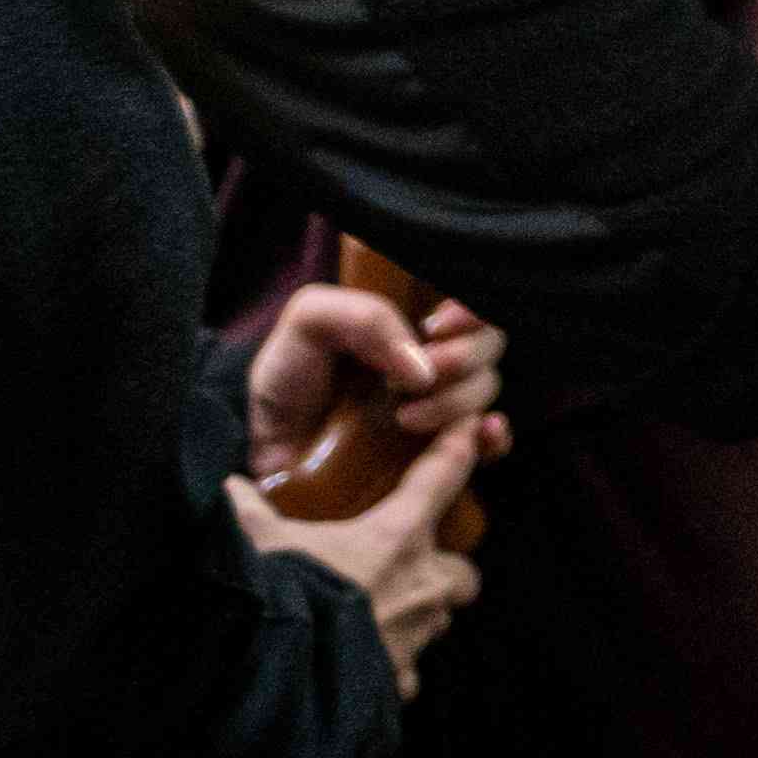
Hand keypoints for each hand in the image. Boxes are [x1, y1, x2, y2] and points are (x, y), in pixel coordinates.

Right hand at [230, 402, 496, 698]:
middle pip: (461, 573)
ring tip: (375, 618)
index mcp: (397, 537)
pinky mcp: (396, 685)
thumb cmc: (274, 595)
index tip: (473, 427)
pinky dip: (387, 670)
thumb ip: (243, 507)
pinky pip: (405, 676)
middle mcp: (420, 586)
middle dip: (443, 570)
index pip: (443, 477)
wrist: (271, 679)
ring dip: (414, 618)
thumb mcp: (254, 540)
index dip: (459, 448)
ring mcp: (414, 638)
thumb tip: (225, 485)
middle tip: (407, 568)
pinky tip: (355, 665)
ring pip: (435, 623)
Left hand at [246, 279, 504, 480]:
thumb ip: (367, 318)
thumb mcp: (311, 321)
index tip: (437, 326)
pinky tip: (480, 435)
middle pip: (488, 346)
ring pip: (486, 390)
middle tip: (418, 377)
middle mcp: (432, 360)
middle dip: (463, 358)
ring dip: (458, 402)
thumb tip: (424, 368)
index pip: (469, 304)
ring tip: (405, 418)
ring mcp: (439, 407)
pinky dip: (495, 437)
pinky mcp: (437, 453)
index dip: (469, 312)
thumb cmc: (286, 378)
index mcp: (409, 322)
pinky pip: (490, 443)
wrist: (263, 447)